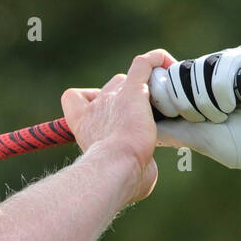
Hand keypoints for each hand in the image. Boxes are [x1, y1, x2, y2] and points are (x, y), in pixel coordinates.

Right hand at [62, 49, 176, 202]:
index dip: (87, 100)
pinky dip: (155, 61)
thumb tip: (143, 171)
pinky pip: (144, 64)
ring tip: (159, 104)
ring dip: (140, 87)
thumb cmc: (115, 180)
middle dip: (123, 99)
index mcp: (83, 125)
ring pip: (127, 79)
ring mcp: (114, 97)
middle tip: (141, 119)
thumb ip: (128, 166)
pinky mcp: (134, 91)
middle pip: (109, 88)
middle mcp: (96, 106)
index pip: (74, 99)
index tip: (102, 113)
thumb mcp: (116, 174)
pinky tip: (166, 64)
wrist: (115, 167)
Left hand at [151, 44, 240, 179]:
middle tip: (209, 120)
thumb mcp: (191, 136)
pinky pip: (221, 67)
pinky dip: (224, 93)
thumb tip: (139, 118)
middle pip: (178, 74)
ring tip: (225, 115)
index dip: (171, 102)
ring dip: (208, 103)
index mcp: (193, 86)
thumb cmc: (233, 144)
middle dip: (188, 105)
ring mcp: (227, 60)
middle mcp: (208, 69)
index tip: (189, 122)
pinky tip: (239, 104)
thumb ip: (166, 125)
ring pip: (198, 71)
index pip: (167, 80)